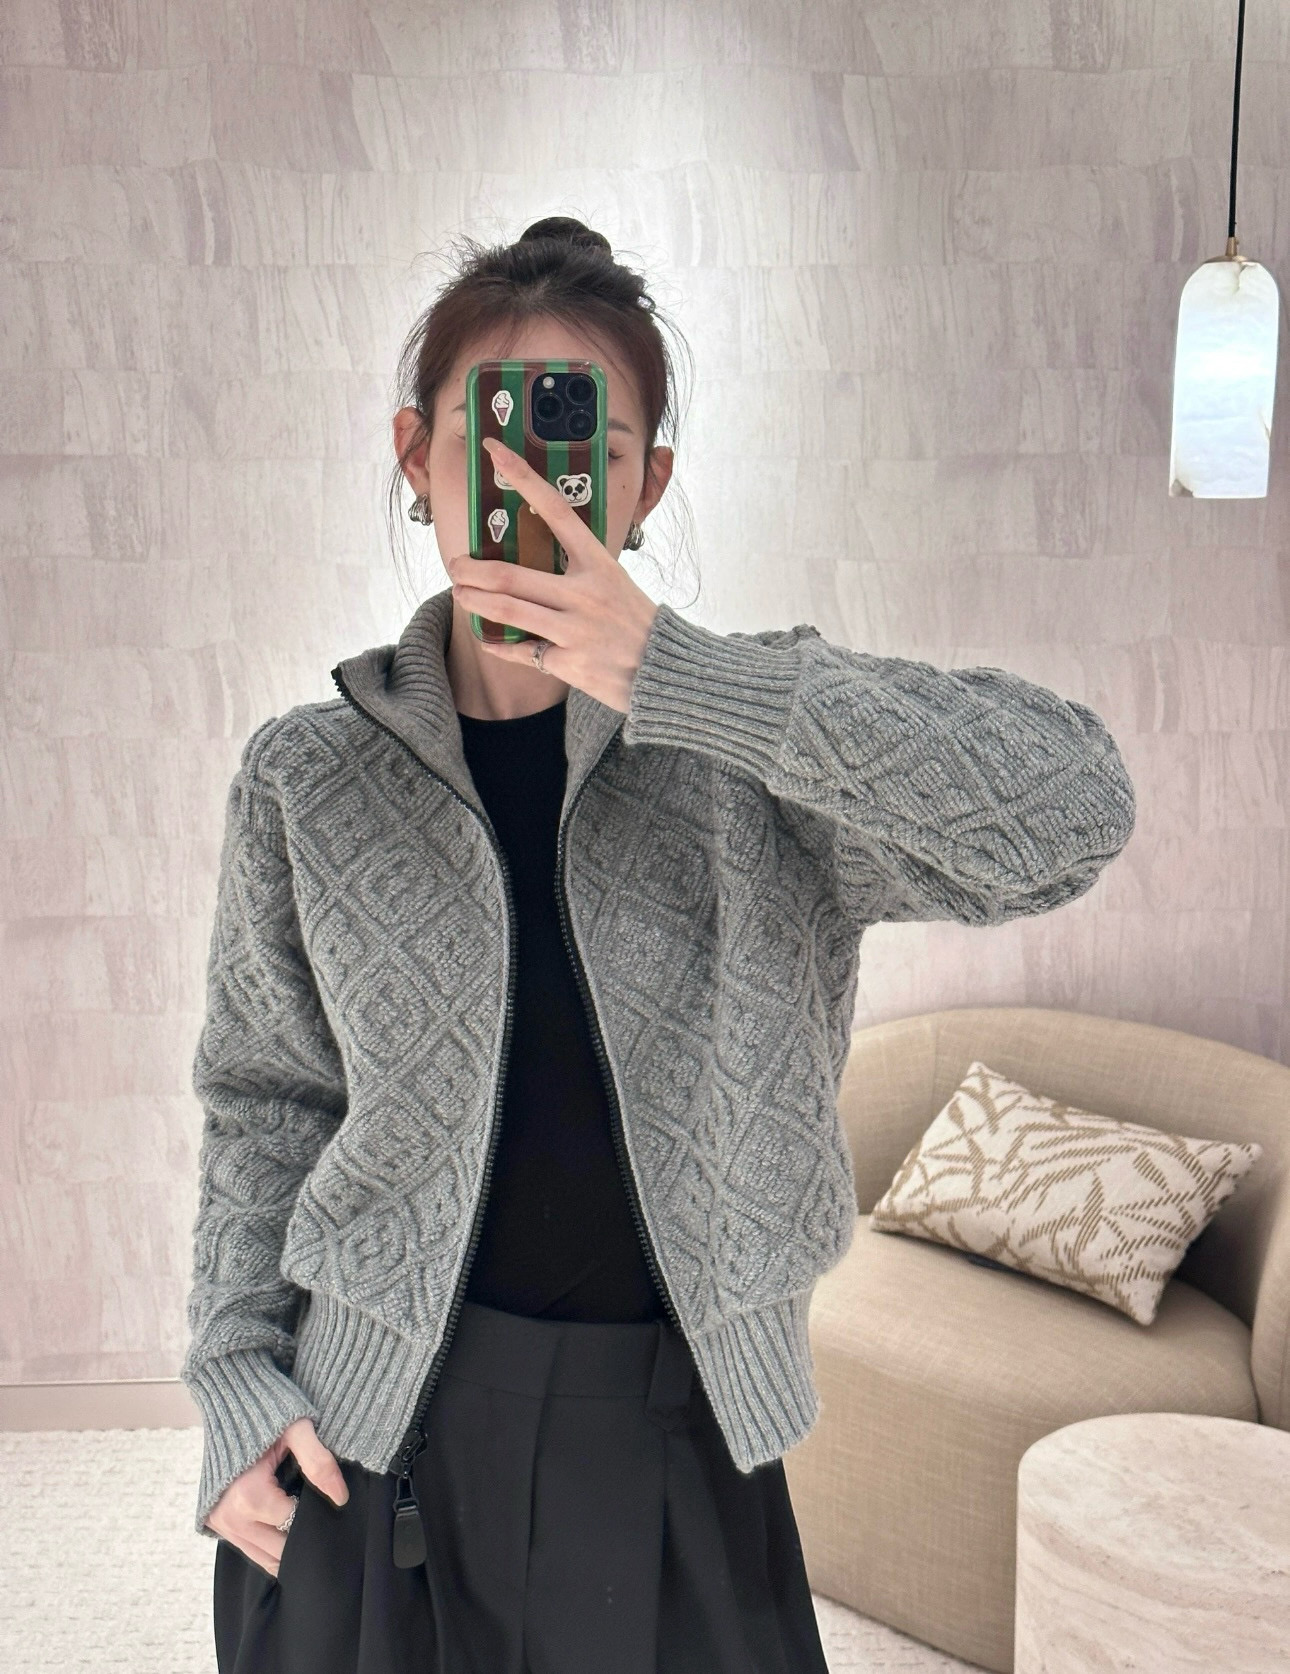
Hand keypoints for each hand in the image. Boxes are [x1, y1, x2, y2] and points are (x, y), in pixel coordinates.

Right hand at [203, 1416, 348, 1580]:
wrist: (227, 1398)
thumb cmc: (265, 1409)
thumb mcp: (298, 1428)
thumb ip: (319, 1462)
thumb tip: (340, 1498)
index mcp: (249, 1497)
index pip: (294, 1528)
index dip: (317, 1518)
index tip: (329, 1505)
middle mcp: (230, 1518)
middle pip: (279, 1552)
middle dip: (302, 1540)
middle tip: (321, 1520)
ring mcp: (219, 1524)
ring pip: (263, 1558)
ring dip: (285, 1547)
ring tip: (304, 1523)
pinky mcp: (214, 1523)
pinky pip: (248, 1547)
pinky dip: (267, 1542)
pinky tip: (283, 1524)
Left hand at [445, 436, 658, 714]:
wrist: (665, 671)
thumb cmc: (635, 623)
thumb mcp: (614, 582)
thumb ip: (578, 568)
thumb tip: (533, 556)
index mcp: (598, 563)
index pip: (555, 509)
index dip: (523, 476)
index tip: (495, 450)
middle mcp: (585, 593)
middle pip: (510, 574)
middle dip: (471, 569)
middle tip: (454, 566)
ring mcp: (575, 630)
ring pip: (507, 610)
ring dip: (474, 601)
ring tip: (460, 594)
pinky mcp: (569, 664)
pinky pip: (520, 651)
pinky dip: (498, 644)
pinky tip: (488, 638)